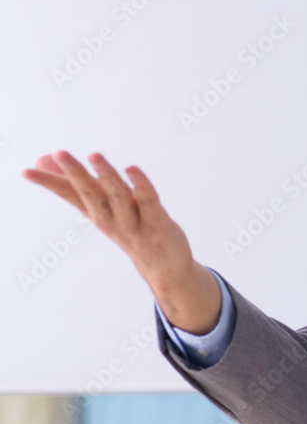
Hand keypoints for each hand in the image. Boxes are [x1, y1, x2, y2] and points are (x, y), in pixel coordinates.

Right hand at [23, 150, 221, 332]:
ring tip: (93, 155)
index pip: (70, 196)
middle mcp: (111, 220)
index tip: (26, 171)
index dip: (49, 184)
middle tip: (58, 153)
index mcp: (97, 214)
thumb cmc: (132, 230)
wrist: (165, 270)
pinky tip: (131, 168)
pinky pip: (148, 202)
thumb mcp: (105, 209)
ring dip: (106, 175)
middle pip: (90, 194)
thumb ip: (81, 186)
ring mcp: (134, 224)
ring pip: (118, 196)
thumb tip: (46, 159)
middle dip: (74, 174)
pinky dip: (140, 185)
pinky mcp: (158, 225)